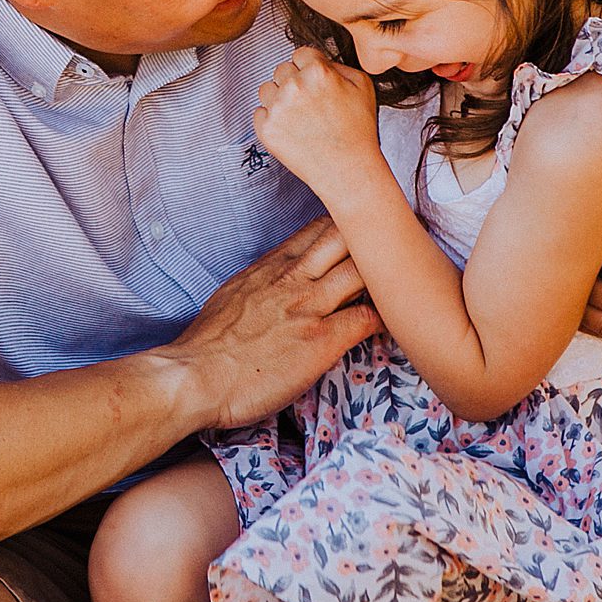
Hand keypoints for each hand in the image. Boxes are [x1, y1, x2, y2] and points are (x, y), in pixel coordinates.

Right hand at [156, 217, 383, 429]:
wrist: (196, 376)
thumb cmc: (207, 346)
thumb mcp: (232, 296)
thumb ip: (260, 284)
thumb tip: (274, 286)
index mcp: (271, 266)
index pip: (319, 228)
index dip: (348, 224)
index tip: (366, 230)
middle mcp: (293, 278)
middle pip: (347, 236)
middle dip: (375, 235)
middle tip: (399, 246)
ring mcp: (309, 307)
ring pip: (363, 269)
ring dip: (387, 273)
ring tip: (406, 280)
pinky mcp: (322, 340)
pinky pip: (368, 318)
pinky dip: (388, 317)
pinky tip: (399, 323)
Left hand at [252, 47, 381, 193]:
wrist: (348, 170)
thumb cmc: (358, 130)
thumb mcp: (362, 85)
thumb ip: (337, 65)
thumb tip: (317, 60)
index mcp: (317, 72)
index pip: (301, 53)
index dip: (309, 67)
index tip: (315, 82)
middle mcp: (294, 86)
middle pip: (282, 69)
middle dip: (294, 81)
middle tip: (310, 103)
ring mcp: (277, 108)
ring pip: (267, 89)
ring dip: (279, 98)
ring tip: (300, 117)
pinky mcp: (266, 129)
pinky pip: (260, 113)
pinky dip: (272, 120)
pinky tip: (292, 130)